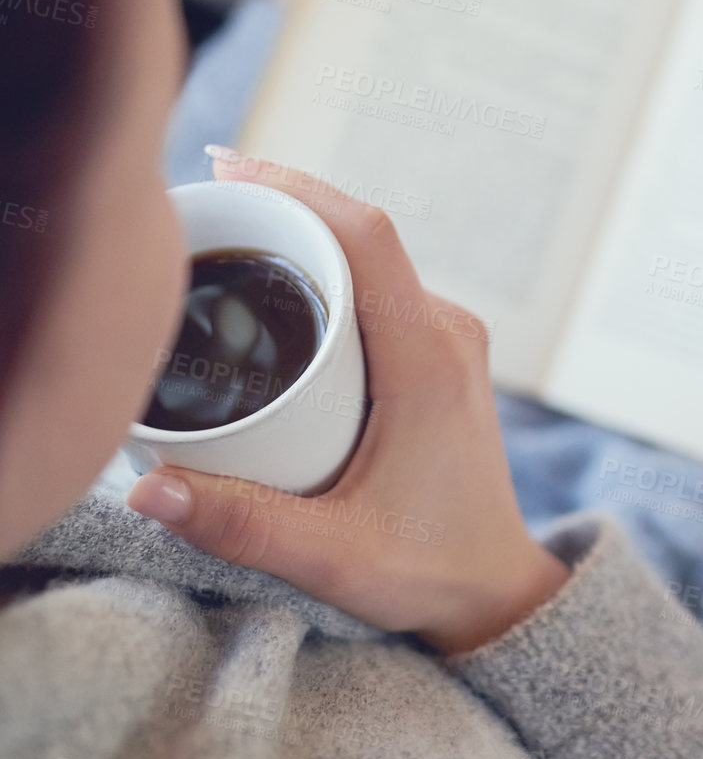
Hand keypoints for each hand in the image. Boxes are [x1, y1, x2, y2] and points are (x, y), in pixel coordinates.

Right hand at [127, 152, 567, 652]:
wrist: (498, 590)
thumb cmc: (431, 570)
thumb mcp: (334, 557)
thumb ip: (242, 527)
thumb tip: (147, 488)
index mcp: (427, 358)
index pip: (366, 236)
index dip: (297, 186)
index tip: (226, 169)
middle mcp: (446, 331)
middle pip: (361, 234)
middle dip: (283, 204)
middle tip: (200, 203)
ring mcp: (448, 339)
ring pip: (371, 257)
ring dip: (305, 234)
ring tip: (226, 231)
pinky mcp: (440, 353)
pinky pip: (379, 286)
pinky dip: (327, 269)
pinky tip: (275, 282)